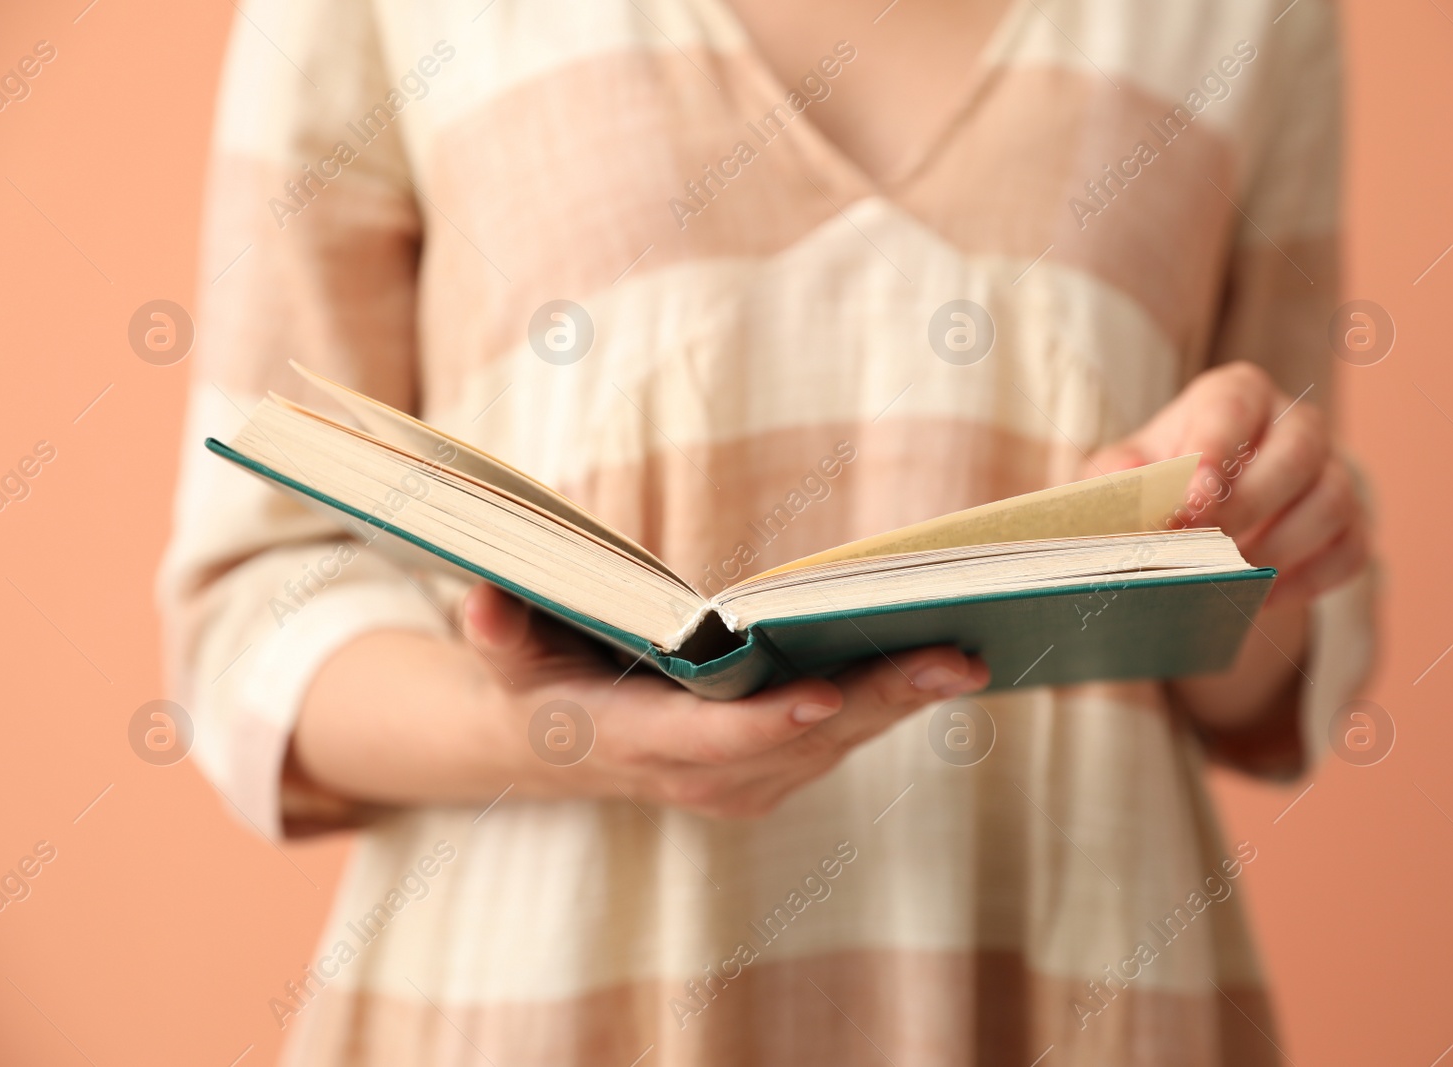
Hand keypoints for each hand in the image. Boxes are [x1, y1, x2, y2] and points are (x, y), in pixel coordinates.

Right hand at [457, 584, 988, 818]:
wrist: (557, 745)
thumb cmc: (536, 681)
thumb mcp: (506, 655)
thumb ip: (499, 632)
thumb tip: (482, 603)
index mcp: (638, 741)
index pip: (712, 740)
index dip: (768, 720)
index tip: (826, 693)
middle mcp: (701, 776)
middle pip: (803, 739)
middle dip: (881, 700)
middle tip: (956, 657)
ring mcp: (745, 782)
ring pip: (837, 742)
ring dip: (904, 700)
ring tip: (970, 650)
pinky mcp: (773, 773)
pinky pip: (842, 737)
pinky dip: (893, 702)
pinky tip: (942, 661)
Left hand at [1089, 362, 1367, 609]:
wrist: (1203, 513)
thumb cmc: (1162, 480)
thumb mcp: (1129, 469)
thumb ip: (1120, 475)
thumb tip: (1125, 486)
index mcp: (1237, 393)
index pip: (1232, 409)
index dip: (1213, 453)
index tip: (1191, 503)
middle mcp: (1295, 422)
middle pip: (1294, 454)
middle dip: (1246, 508)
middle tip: (1202, 550)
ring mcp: (1332, 470)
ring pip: (1330, 501)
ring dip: (1278, 548)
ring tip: (1230, 578)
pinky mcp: (1352, 521)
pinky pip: (1349, 549)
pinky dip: (1308, 579)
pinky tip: (1262, 595)